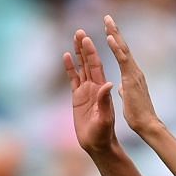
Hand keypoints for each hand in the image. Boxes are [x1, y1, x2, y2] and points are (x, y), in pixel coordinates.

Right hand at [64, 27, 116, 154]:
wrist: (98, 144)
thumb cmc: (103, 133)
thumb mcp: (104, 117)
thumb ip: (105, 101)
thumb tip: (108, 84)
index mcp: (102, 89)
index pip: (97, 66)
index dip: (92, 52)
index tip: (88, 39)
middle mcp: (95, 86)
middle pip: (89, 62)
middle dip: (84, 47)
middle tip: (79, 31)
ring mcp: (86, 91)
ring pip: (81, 67)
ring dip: (78, 53)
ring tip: (74, 37)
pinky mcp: (78, 97)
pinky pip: (73, 79)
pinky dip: (70, 68)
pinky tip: (66, 56)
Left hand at [103, 14, 160, 137]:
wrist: (147, 125)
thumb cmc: (139, 115)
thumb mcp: (129, 99)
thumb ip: (126, 90)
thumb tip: (123, 87)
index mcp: (132, 75)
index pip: (122, 54)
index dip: (116, 41)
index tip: (108, 30)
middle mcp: (134, 71)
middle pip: (123, 47)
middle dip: (114, 31)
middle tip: (107, 17)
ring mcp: (134, 73)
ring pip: (123, 49)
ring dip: (114, 34)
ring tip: (107, 21)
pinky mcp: (131, 78)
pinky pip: (122, 60)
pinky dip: (116, 48)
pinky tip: (109, 38)